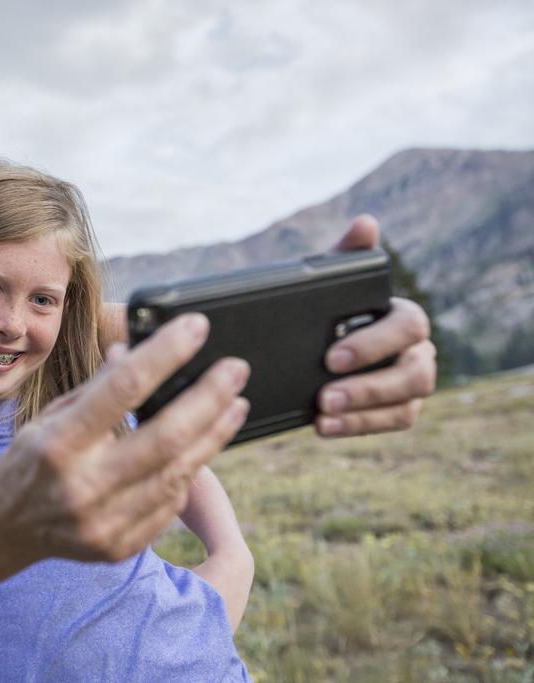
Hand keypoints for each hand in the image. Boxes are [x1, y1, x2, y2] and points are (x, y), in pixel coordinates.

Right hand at [0, 313, 250, 564]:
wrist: (5, 528)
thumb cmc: (30, 460)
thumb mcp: (51, 415)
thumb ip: (97, 388)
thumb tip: (136, 349)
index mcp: (59, 443)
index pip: (123, 389)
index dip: (166, 354)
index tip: (197, 327)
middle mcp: (82, 486)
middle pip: (166, 437)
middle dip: (209, 398)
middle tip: (236, 369)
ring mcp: (103, 523)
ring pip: (179, 473)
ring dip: (214, 435)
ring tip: (235, 404)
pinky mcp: (119, 547)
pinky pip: (170, 504)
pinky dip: (188, 471)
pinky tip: (201, 447)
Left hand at [316, 215, 436, 436]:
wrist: (313, 349)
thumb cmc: (329, 311)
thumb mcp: (330, 284)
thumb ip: (345, 256)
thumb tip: (366, 223)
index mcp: (402, 317)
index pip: (408, 326)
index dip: (373, 342)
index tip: (330, 356)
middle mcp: (416, 351)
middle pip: (414, 372)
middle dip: (369, 385)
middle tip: (324, 393)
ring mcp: (411, 383)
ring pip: (407, 403)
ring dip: (363, 410)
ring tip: (322, 412)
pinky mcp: (400, 409)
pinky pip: (392, 423)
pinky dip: (358, 426)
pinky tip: (322, 427)